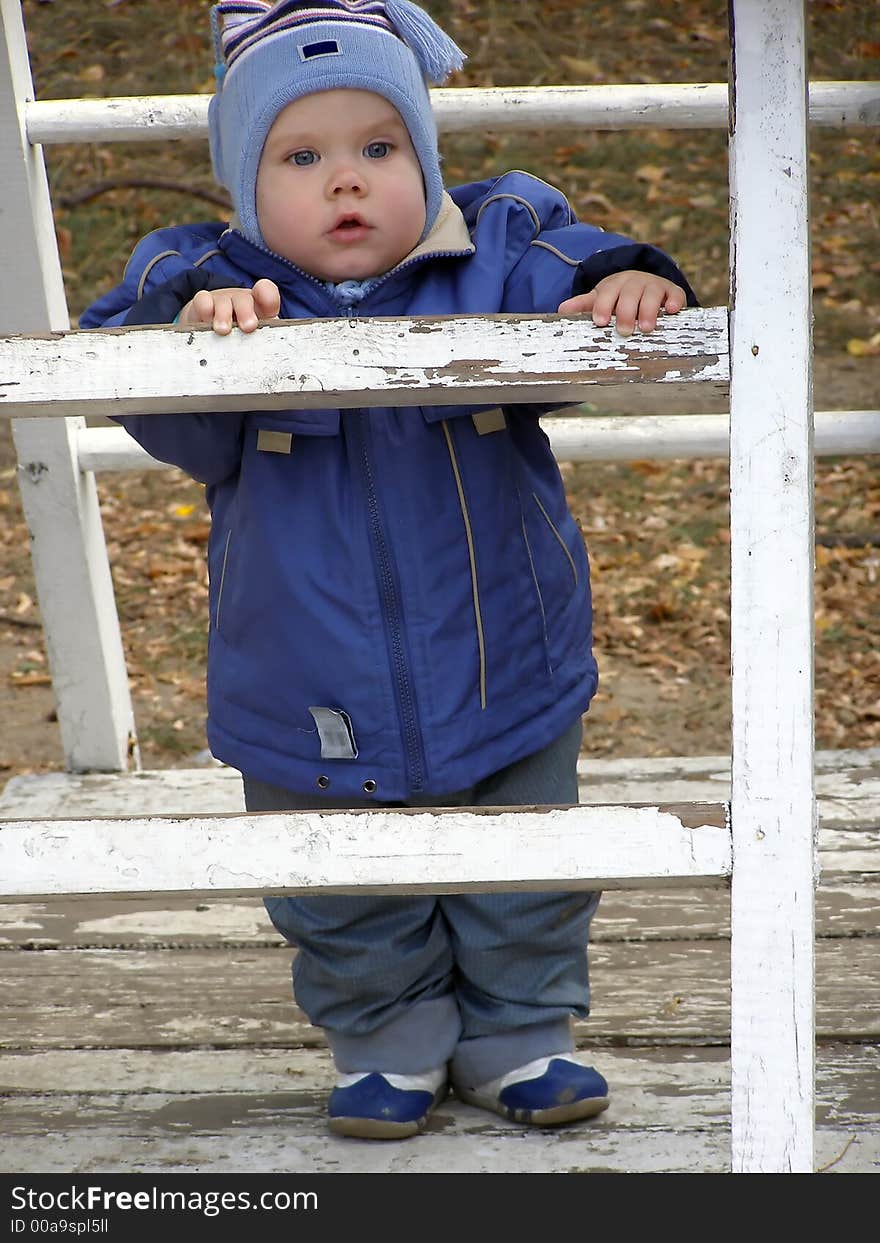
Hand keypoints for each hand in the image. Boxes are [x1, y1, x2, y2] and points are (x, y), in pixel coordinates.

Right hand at [178, 278, 281, 334]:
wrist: (214, 329)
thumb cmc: (242, 336)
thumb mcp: (257, 339)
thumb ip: (263, 344)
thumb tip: (269, 358)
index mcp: (259, 309)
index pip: (267, 295)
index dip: (268, 298)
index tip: (269, 312)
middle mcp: (241, 302)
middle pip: (245, 299)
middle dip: (246, 312)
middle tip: (248, 327)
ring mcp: (221, 300)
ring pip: (223, 301)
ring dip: (224, 315)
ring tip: (223, 330)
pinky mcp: (203, 303)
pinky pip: (203, 300)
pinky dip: (205, 310)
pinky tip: (205, 323)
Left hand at [557, 270, 686, 335]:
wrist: (644, 282)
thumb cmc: (619, 297)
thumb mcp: (601, 298)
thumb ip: (584, 304)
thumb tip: (561, 310)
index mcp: (614, 285)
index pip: (607, 293)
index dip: (603, 306)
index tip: (600, 321)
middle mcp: (635, 282)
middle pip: (630, 294)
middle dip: (626, 312)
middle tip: (624, 331)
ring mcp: (654, 286)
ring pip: (652, 293)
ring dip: (649, 310)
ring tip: (646, 328)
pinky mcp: (672, 292)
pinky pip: (675, 294)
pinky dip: (674, 301)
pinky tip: (672, 310)